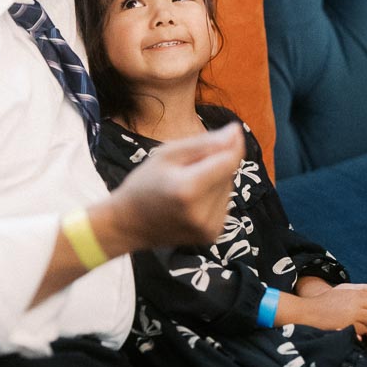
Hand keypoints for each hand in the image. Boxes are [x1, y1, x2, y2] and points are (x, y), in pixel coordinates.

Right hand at [107, 122, 244, 252]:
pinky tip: (193, 199)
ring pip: (228, 188)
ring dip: (216, 180)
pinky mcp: (212, 235)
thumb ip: (205, 143)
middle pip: (228, 174)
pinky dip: (213, 196)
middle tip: (188, 167)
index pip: (228, 161)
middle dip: (217, 163)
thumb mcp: (168, 154)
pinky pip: (224, 204)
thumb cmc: (144, 183)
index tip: (231, 131)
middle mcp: (202, 212)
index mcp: (188, 189)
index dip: (233, 145)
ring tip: (188, 184)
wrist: (129, 225)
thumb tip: (237, 131)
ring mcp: (208, 228)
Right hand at [288, 282, 366, 339]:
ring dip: (364, 328)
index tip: (366, 312)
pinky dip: (357, 335)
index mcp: (358, 293)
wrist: (309, 310)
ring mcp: (352, 316)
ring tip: (351, 324)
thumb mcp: (348, 290)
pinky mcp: (347, 327)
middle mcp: (357, 303)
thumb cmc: (330, 300)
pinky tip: (347, 329)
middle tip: (360, 320)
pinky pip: (361, 334)